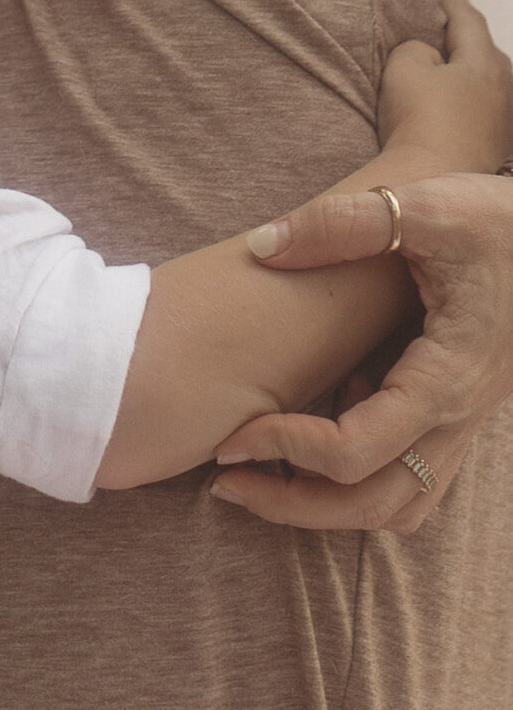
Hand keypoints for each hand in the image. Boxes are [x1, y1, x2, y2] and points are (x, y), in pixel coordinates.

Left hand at [211, 172, 512, 531]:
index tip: (232, 433)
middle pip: (373, 503)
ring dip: (325, 504)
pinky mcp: (452, 413)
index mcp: (446, 376)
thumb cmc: (499, 221)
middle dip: (293, 505)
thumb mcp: (426, 205)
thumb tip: (263, 245)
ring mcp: (459, 422)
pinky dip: (356, 474)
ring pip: (396, 504)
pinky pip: (406, 475)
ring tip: (259, 472)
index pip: (356, 451)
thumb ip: (344, 222)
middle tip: (224, 480)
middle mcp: (457, 415)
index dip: (285, 450)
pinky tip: (318, 418)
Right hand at [377, 0, 510, 171]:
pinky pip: (484, 105)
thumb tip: (429, 55)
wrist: (431, 182)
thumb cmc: (418, 121)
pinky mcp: (496, 143)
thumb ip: (417, 47)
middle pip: (484, 49)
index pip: (468, 19)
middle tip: (440, 28)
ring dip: (467, 69)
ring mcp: (503, 117)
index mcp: (484, 61)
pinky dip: (468, 96)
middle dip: (464, 36)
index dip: (451, 2)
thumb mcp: (404, 68)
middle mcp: (504, 85)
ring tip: (444, 67)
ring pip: (486, 79)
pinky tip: (451, 103)